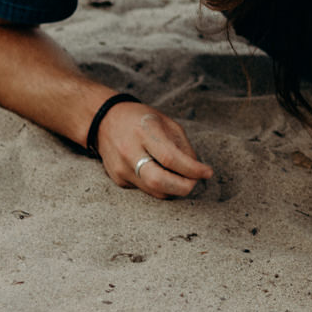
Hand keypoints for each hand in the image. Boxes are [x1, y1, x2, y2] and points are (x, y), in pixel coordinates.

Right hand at [97, 101, 212, 198]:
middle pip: (159, 181)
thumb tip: (196, 170)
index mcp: (144, 132)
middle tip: (195, 183)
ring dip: (173, 189)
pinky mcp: (118, 179)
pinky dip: (159, 186)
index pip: (171, 158)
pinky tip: (160, 173)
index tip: (207, 172)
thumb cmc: (140, 120)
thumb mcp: (166, 123)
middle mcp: (129, 151)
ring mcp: (121, 168)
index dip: (193, 169)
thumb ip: (182, 146)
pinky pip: (145, 189)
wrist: (104, 122)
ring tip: (182, 178)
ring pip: (154, 190)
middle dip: (183, 187)